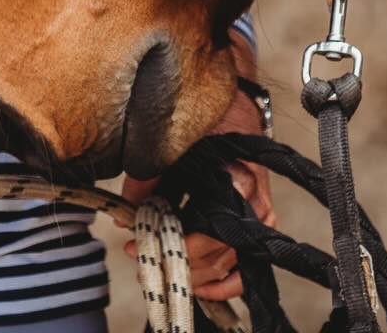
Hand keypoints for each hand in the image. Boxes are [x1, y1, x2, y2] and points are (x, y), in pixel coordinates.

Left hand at [121, 81, 275, 302]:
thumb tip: (125, 215)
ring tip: (161, 270)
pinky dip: (225, 281)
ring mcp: (260, 213)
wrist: (236, 99)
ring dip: (195, 274)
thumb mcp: (173, 138)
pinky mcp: (260, 218)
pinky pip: (247, 263)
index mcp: (235, 177)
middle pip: (216, 252)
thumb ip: (148, 175)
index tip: (138, 245)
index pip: (207, 231)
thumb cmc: (206, 115)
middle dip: (177, 262)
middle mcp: (253, 200)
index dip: (172, 243)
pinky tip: (200, 287)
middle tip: (142, 259)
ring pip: (229, 261)